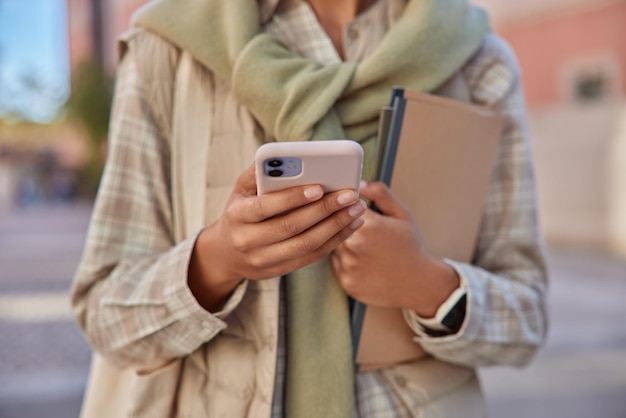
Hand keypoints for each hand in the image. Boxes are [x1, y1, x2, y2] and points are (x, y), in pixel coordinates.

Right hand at [188, 163, 366, 310]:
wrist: (227, 254)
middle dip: (324, 209)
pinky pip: (312, 256)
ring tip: (357, 208)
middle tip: (350, 194)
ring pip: (306, 244)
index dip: (293, 198)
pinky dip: (335, 240)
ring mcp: (264, 259)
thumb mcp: (240, 190)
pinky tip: (351, 224)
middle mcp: (248, 240)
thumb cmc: (240, 212)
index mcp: (237, 216)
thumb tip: (282, 154)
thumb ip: (258, 172)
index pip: (266, 207)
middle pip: (291, 227)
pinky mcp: (280, 270)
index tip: (319, 187)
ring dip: (336, 226)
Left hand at [331, 181, 458, 316]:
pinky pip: (337, 265)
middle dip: (347, 227)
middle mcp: (355, 245)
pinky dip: (346, 263)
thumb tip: (360, 184)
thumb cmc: (411, 246)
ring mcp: (349, 265)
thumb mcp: (402, 214)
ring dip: (345, 245)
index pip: (345, 207)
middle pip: (337, 226)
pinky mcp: (346, 281)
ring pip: (335, 246)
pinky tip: (365, 263)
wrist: (420, 283)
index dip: (352, 208)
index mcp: (368, 224)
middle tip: (368, 235)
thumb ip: (380, 194)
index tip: (358, 212)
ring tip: (368, 250)